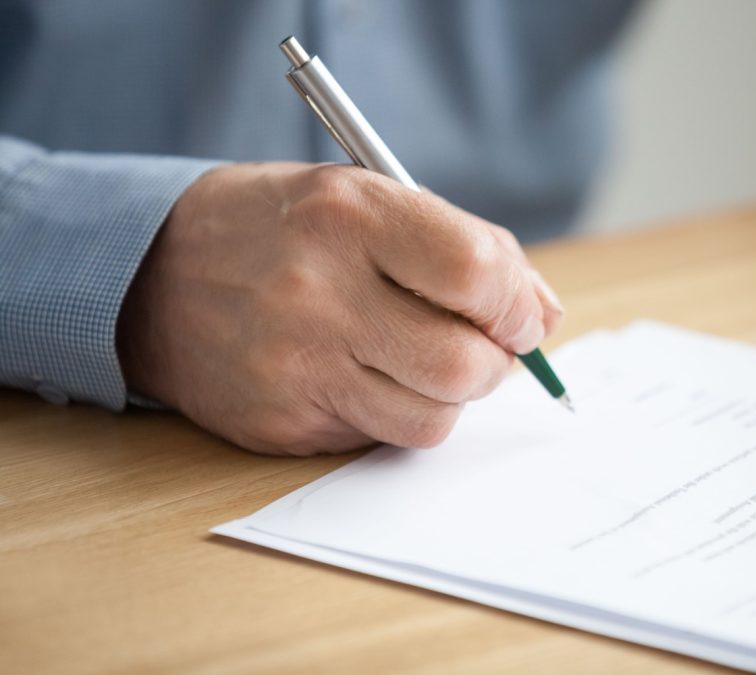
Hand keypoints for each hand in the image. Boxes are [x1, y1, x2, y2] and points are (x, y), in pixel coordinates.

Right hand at [117, 162, 562, 454]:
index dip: (518, 304)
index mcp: (349, 215)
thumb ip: (460, 248)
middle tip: (482, 346)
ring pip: (432, 419)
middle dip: (496, 363)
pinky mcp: (281, 422)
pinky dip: (397, 414)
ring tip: (420, 360)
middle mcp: (319, 292)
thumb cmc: (280, 228)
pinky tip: (367, 378)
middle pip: (464, 364)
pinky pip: (380, 438)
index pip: (476, 273)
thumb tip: (543, 317)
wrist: (151, 273)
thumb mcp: (363, 199)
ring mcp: (296, 365)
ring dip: (450, 397)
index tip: (519, 314)